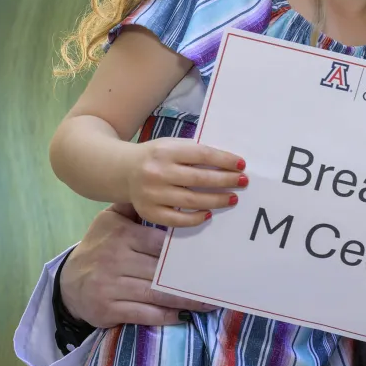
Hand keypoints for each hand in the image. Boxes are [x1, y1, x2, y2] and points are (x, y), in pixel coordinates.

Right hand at [61, 203, 217, 327]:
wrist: (67, 283)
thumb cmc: (98, 247)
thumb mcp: (109, 221)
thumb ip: (133, 206)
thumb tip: (161, 188)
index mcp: (121, 236)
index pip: (160, 244)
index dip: (184, 251)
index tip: (209, 255)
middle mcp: (115, 260)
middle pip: (162, 270)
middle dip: (190, 278)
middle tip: (216, 280)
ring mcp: (111, 287)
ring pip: (157, 294)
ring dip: (186, 301)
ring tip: (209, 302)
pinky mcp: (108, 310)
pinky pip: (144, 314)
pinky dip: (166, 316)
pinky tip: (184, 315)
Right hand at [125, 138, 247, 226]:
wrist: (123, 170)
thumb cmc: (156, 156)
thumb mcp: (172, 145)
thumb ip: (195, 152)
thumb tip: (228, 164)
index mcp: (166, 151)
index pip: (202, 155)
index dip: (224, 160)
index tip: (242, 165)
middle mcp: (157, 172)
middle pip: (199, 179)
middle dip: (225, 181)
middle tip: (243, 182)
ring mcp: (152, 194)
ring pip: (191, 200)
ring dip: (216, 200)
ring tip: (232, 198)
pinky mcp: (148, 212)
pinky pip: (177, 220)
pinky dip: (195, 218)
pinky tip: (208, 213)